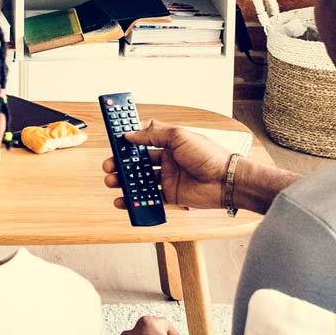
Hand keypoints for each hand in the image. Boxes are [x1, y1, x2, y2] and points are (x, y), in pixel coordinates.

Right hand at [102, 122, 234, 211]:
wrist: (225, 180)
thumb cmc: (207, 155)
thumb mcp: (179, 136)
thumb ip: (153, 135)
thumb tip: (131, 134)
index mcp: (170, 143)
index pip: (144, 139)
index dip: (129, 140)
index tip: (115, 141)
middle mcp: (168, 159)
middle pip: (138, 161)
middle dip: (122, 163)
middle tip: (109, 166)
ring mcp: (169, 177)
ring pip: (141, 179)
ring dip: (125, 180)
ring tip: (112, 181)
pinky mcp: (171, 195)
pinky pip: (149, 197)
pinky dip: (135, 200)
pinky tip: (123, 200)